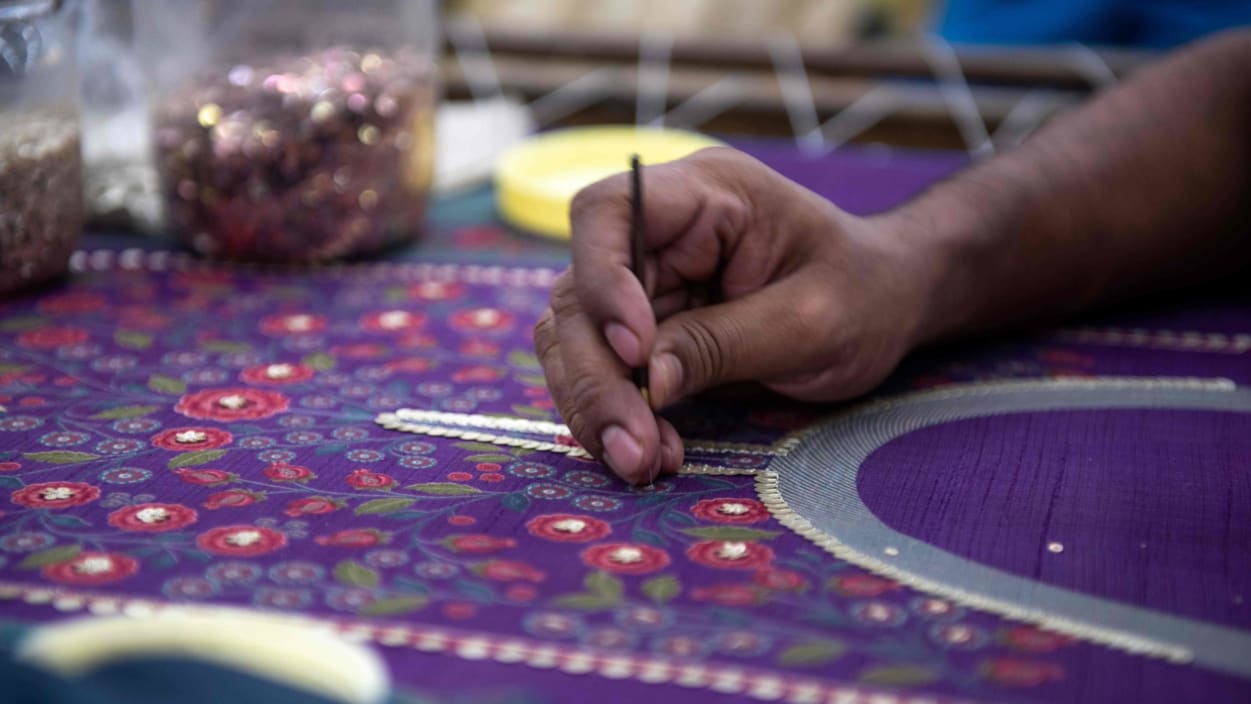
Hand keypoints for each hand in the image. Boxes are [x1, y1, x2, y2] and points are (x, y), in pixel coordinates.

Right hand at [534, 147, 935, 483]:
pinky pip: (600, 372)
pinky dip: (613, 418)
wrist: (885, 308)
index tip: (637, 349)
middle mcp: (658, 233)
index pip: (609, 211)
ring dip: (595, 406)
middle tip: (635, 447)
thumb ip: (725, 343)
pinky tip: (651, 452)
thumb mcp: (811, 321)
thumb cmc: (864, 293)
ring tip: (642, 461)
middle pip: (579, 293)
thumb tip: (646, 381)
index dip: (602, 278)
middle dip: (597, 377)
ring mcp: (645, 282)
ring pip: (574, 341)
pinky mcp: (645, 331)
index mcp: (704, 194)